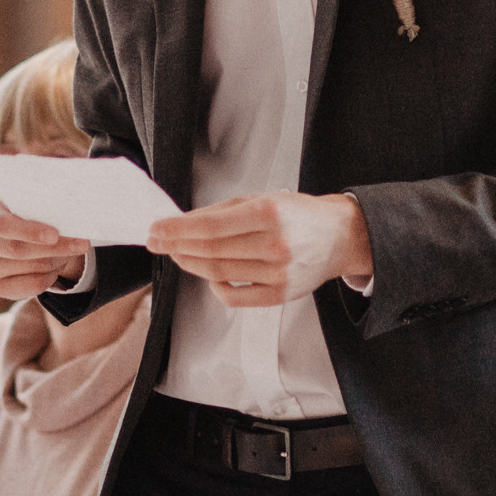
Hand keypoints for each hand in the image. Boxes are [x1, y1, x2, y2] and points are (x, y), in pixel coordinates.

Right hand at [0, 196, 91, 299]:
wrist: (33, 234)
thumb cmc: (34, 211)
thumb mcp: (36, 201)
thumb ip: (43, 204)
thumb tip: (68, 215)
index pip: (2, 224)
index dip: (29, 231)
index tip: (55, 234)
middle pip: (17, 249)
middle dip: (54, 247)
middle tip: (82, 244)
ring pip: (28, 267)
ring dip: (55, 260)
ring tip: (69, 250)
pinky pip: (28, 286)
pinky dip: (48, 278)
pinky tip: (55, 268)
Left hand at [147, 192, 372, 307]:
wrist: (338, 236)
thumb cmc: (299, 215)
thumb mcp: (262, 198)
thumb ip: (222, 211)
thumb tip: (183, 223)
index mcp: (269, 213)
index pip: (210, 226)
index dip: (177, 229)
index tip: (156, 229)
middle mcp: (275, 244)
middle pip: (210, 250)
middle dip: (176, 246)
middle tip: (157, 242)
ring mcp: (278, 273)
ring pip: (219, 273)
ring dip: (190, 264)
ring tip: (176, 254)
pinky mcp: (280, 295)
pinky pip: (236, 298)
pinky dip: (215, 288)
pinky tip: (207, 276)